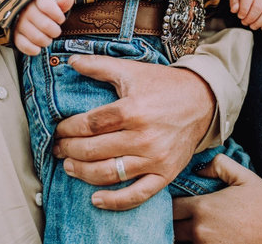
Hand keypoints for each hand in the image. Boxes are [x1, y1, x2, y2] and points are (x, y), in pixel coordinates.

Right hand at [12, 0, 74, 55]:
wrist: (22, 14)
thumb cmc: (42, 10)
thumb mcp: (52, 5)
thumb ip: (62, 3)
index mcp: (37, 0)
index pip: (48, 6)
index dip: (58, 15)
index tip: (60, 19)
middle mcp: (26, 11)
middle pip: (46, 25)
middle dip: (55, 31)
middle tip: (55, 31)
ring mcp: (19, 23)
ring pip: (37, 38)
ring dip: (46, 41)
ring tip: (47, 38)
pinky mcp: (15, 35)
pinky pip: (25, 46)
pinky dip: (34, 49)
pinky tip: (38, 47)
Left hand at [52, 55, 214, 209]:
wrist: (202, 101)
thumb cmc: (163, 85)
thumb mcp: (131, 70)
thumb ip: (99, 65)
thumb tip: (70, 60)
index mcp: (132, 109)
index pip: (89, 125)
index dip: (68, 129)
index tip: (58, 130)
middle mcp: (143, 136)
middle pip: (94, 150)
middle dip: (69, 150)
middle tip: (58, 148)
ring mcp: (155, 159)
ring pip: (109, 174)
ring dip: (83, 173)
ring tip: (69, 167)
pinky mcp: (165, 174)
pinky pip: (137, 195)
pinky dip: (114, 201)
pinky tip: (95, 199)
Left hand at [173, 154, 261, 243]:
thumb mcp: (243, 175)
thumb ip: (218, 164)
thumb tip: (198, 169)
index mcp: (203, 208)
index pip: (171, 206)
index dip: (170, 202)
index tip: (177, 199)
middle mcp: (199, 230)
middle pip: (171, 228)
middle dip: (174, 220)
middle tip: (181, 214)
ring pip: (182, 242)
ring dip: (183, 234)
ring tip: (192, 225)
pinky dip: (196, 243)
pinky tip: (207, 236)